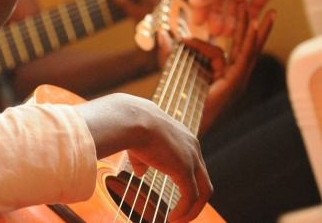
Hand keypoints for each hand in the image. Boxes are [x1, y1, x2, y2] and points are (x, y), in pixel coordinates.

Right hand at [75, 93, 211, 221]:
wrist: (130, 119)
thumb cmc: (130, 126)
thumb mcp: (139, 142)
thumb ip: (143, 159)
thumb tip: (140, 173)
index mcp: (184, 138)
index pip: (194, 165)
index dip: (188, 183)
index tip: (179, 197)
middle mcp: (193, 147)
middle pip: (203, 180)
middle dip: (195, 200)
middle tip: (183, 214)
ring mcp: (191, 158)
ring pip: (203, 192)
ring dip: (192, 210)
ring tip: (177, 221)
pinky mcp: (185, 170)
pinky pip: (190, 197)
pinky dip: (184, 211)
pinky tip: (171, 219)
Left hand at [179, 6, 274, 132]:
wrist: (177, 117)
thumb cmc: (175, 96)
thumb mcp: (173, 66)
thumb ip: (169, 49)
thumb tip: (162, 33)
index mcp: (223, 75)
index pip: (231, 49)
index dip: (227, 34)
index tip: (199, 29)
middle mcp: (233, 77)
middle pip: (248, 47)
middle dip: (255, 27)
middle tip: (265, 8)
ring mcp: (236, 80)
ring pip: (249, 49)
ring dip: (255, 28)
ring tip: (263, 11)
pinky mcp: (234, 82)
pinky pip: (243, 57)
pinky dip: (249, 41)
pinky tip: (253, 26)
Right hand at [189, 0, 313, 34]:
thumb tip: (193, 0)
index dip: (201, 4)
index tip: (197, 22)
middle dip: (217, 13)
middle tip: (214, 31)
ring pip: (236, 0)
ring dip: (232, 16)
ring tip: (230, 32)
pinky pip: (252, 2)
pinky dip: (249, 13)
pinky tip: (246, 24)